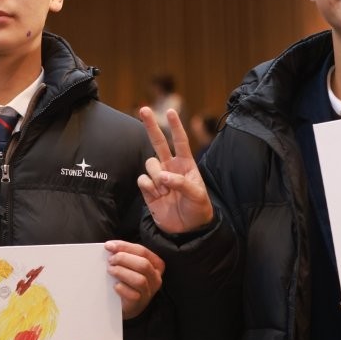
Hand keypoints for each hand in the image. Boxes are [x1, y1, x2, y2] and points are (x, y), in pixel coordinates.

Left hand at [105, 240, 164, 319]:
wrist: (125, 303)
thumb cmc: (127, 280)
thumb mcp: (129, 264)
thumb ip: (123, 253)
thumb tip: (110, 246)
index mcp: (156, 264)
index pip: (142, 251)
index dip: (124, 247)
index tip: (109, 246)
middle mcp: (155, 278)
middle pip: (143, 264)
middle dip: (123, 259)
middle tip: (110, 260)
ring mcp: (149, 292)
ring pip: (140, 280)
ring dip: (121, 272)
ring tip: (110, 270)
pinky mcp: (139, 303)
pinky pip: (132, 295)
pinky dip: (121, 288)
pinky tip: (115, 285)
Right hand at [137, 107, 213, 232]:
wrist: (187, 230)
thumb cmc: (197, 210)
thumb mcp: (197, 196)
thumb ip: (181, 183)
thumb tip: (162, 176)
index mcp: (186, 164)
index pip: (180, 141)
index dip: (175, 126)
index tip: (170, 111)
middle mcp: (170, 167)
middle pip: (158, 142)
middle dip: (151, 125)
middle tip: (143, 109)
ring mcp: (158, 178)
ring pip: (149, 164)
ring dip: (156, 176)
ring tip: (165, 191)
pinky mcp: (148, 190)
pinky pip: (142, 180)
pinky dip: (149, 188)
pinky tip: (158, 197)